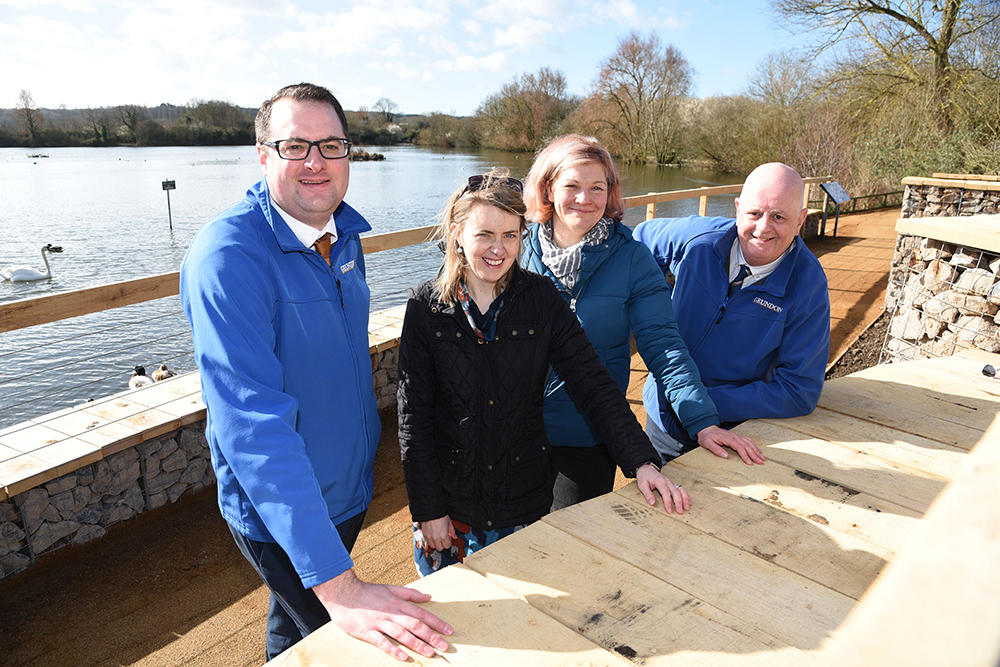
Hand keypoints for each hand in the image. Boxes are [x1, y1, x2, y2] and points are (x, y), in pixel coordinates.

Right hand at [313, 569, 452, 660]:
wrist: (343, 593)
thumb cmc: (368, 592)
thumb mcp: (391, 588)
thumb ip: (410, 594)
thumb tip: (428, 597)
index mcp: (398, 603)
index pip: (421, 614)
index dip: (436, 623)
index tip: (449, 631)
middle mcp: (391, 613)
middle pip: (415, 625)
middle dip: (431, 636)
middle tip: (444, 646)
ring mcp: (379, 622)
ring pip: (401, 634)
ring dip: (417, 644)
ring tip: (430, 653)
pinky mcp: (367, 631)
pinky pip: (382, 641)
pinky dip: (393, 649)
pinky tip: (404, 657)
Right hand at [418, 516, 456, 552]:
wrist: (431, 510)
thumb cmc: (440, 515)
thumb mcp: (449, 522)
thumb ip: (452, 531)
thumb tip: (455, 537)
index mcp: (444, 536)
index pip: (447, 546)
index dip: (449, 543)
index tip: (448, 540)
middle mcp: (436, 538)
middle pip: (440, 548)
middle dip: (443, 545)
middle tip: (444, 540)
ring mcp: (429, 537)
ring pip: (433, 547)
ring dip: (436, 544)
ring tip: (438, 538)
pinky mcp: (424, 535)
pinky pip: (428, 542)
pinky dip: (430, 541)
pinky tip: (433, 536)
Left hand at [636, 464, 690, 514]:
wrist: (647, 469)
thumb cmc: (644, 477)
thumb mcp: (642, 485)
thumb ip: (647, 494)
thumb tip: (652, 503)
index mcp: (659, 481)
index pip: (665, 493)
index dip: (668, 503)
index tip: (669, 511)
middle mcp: (667, 481)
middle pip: (675, 492)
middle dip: (679, 502)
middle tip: (680, 512)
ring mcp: (671, 482)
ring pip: (681, 490)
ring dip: (685, 499)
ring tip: (687, 508)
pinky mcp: (673, 484)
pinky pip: (681, 489)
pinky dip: (686, 495)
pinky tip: (688, 502)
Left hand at [696, 425, 763, 464]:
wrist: (706, 428)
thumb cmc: (706, 437)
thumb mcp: (707, 444)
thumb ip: (716, 449)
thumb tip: (725, 456)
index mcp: (728, 438)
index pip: (739, 447)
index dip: (745, 455)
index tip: (749, 462)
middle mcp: (734, 436)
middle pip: (746, 445)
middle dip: (754, 454)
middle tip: (760, 462)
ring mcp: (736, 436)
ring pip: (748, 443)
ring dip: (756, 450)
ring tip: (762, 458)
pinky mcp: (736, 436)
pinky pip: (747, 440)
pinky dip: (753, 445)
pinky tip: (757, 450)